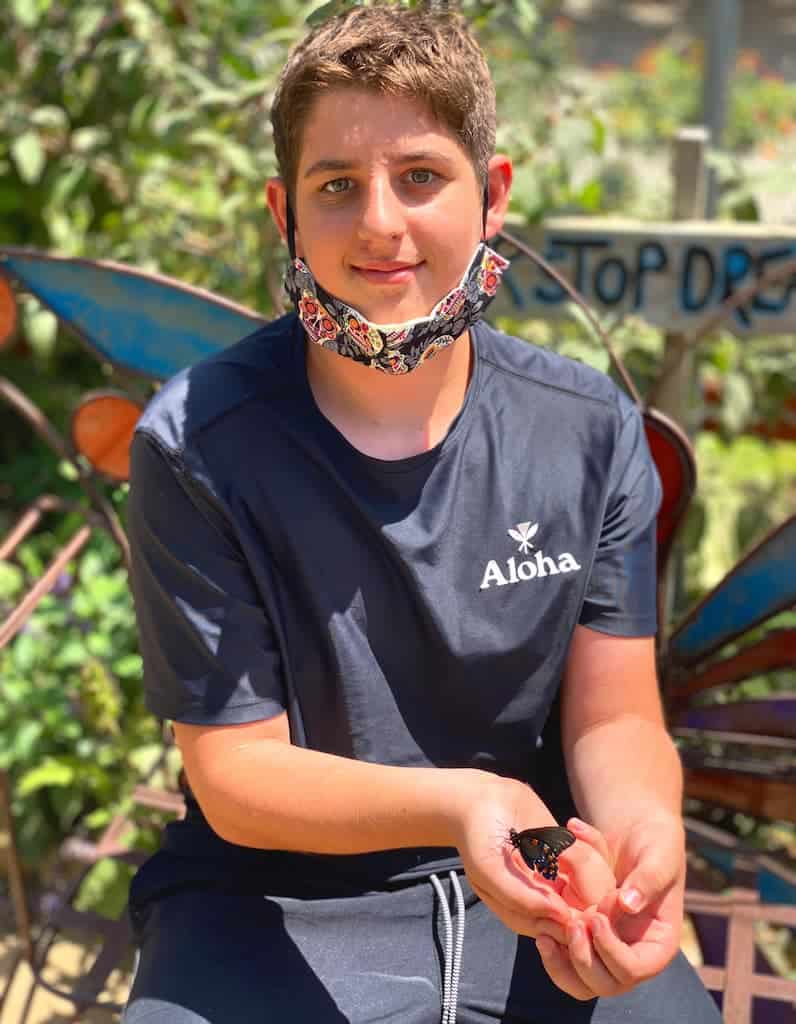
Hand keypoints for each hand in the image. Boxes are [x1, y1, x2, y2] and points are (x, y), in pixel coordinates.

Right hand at [452, 776, 614, 943]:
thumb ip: (521, 898)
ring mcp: (563, 876)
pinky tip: (571, 824)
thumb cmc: (477, 837)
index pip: (568, 934)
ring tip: (564, 830)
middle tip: (562, 848)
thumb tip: (563, 918)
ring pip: (599, 882)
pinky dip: (593, 839)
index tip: (566, 883)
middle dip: (585, 874)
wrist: (479, 799)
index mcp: (526, 916)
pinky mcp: (572, 852)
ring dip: (586, 854)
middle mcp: (548, 902)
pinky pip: (599, 856)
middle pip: (591, 908)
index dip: (579, 918)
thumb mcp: (489, 870)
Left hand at [536, 814, 685, 999]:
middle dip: (585, 960)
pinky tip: (540, 931)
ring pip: (583, 983)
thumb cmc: (654, 844)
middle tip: (572, 925)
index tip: (596, 918)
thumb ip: (648, 879)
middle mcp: (633, 954)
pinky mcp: (587, 940)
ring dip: (563, 966)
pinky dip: (553, 955)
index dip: (613, 952)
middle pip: (607, 984)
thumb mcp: (659, 856)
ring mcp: (608, 951)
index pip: (636, 969)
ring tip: (546, 936)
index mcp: (658, 943)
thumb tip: (627, 904)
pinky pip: (567, 964)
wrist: (634, 834)